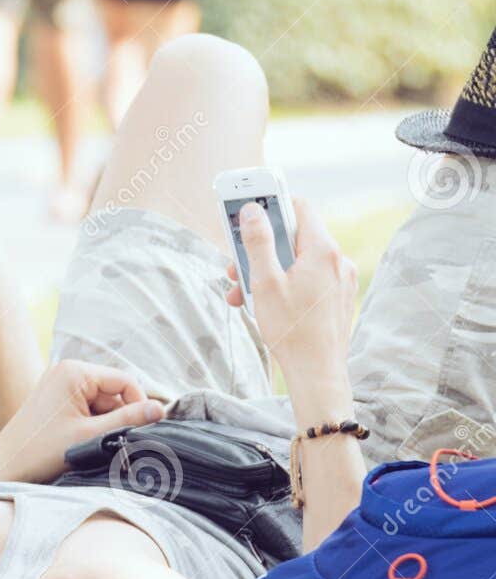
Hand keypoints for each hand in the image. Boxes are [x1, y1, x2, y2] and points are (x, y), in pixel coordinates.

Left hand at [0, 359, 164, 484]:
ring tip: (91, 446)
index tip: (143, 430)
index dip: (139, 404)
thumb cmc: (42, 450)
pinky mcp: (55, 400)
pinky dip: (92, 426)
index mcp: (74, 371)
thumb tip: (161, 409)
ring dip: (105, 424)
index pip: (124, 380)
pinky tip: (81, 444)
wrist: (7, 467)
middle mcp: (66, 371)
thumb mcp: (92, 435)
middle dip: (119, 417)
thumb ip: (128, 420)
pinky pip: (86, 409)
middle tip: (113, 443)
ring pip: (102, 404)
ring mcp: (59, 385)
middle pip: (113, 392)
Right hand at [226, 197, 355, 393]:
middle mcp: (337, 261)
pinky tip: (267, 304)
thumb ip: (258, 242)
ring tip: (246, 293)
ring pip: (299, 261)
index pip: (299, 208)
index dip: (272, 205)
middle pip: (294, 238)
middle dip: (262, 248)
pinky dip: (286, 284)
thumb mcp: (265, 283)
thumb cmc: (292, 331)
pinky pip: (309, 279)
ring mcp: (340, 280)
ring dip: (270, 271)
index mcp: (322, 251)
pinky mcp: (338, 297)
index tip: (250, 210)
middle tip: (238, 265)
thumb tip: (252, 211)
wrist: (318, 372)